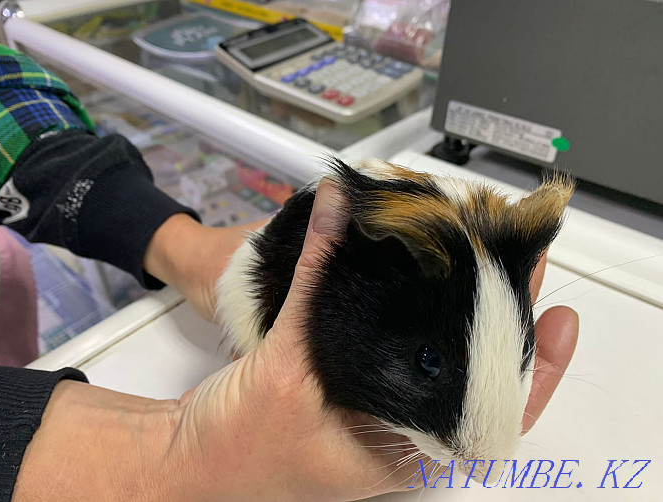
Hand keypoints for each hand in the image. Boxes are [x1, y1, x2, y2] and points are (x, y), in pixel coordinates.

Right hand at [162, 180, 579, 499]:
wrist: (184, 463)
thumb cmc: (235, 450)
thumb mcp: (286, 370)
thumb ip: (315, 286)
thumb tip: (340, 207)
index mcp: (402, 456)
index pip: (495, 412)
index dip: (534, 364)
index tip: (556, 312)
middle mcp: (399, 438)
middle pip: (472, 376)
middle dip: (500, 320)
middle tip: (516, 261)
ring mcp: (378, 415)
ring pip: (437, 361)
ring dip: (460, 314)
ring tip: (481, 263)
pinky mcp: (354, 393)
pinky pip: (400, 351)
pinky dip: (416, 315)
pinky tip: (423, 282)